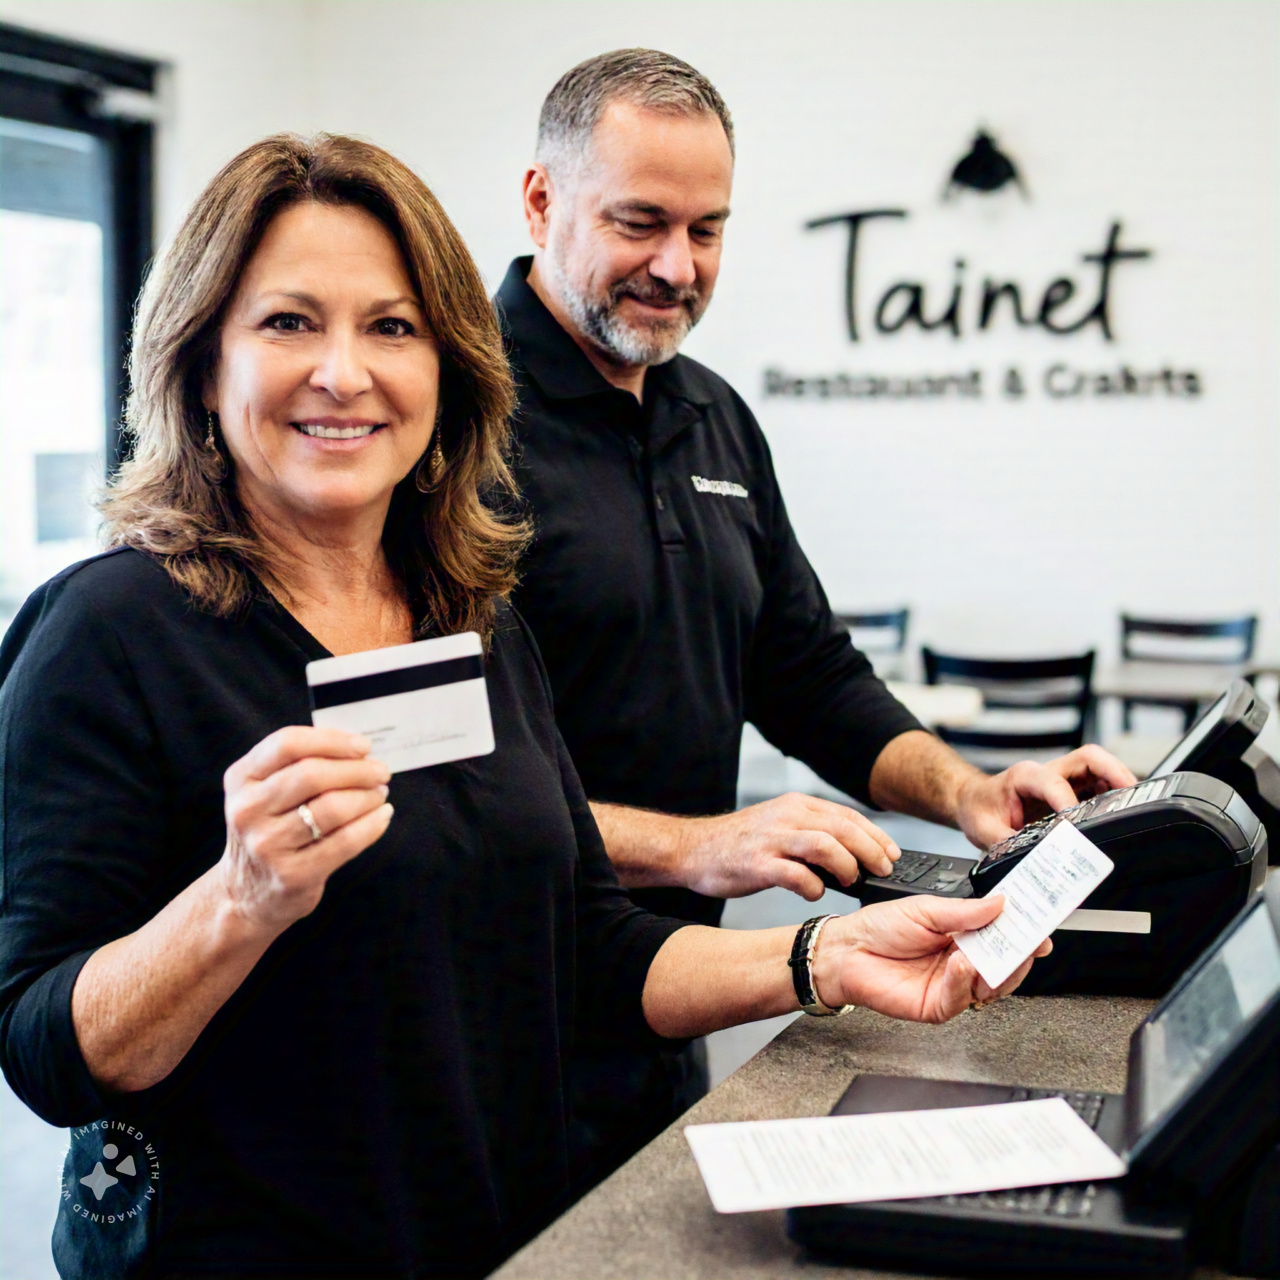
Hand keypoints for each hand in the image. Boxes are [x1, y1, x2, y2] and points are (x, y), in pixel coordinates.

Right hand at [219, 726, 393, 930]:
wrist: (247, 895)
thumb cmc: (270, 830)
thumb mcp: (266, 792)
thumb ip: (300, 765)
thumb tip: (358, 749)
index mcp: (241, 779)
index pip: (287, 744)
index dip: (332, 740)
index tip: (363, 746)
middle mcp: (247, 810)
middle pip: (312, 774)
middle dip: (357, 769)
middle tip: (380, 771)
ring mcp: (267, 844)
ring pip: (332, 808)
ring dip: (367, 796)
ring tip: (379, 794)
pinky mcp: (291, 874)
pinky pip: (345, 841)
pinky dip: (372, 825)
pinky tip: (382, 816)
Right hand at [678, 793, 900, 899]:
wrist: (693, 849)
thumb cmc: (739, 843)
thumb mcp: (780, 826)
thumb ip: (812, 834)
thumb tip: (853, 855)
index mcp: (795, 806)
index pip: (846, 816)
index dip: (875, 835)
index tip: (891, 854)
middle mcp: (786, 817)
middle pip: (842, 828)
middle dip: (870, 850)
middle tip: (882, 870)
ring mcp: (771, 839)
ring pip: (824, 845)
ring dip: (846, 865)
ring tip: (852, 881)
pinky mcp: (757, 864)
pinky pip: (795, 874)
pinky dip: (812, 886)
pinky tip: (814, 893)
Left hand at [812, 895, 1052, 1022]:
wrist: (846, 951)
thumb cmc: (878, 928)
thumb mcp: (925, 910)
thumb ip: (965, 911)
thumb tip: (1001, 903)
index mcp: (962, 935)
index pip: (1002, 936)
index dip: (1024, 932)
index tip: (1042, 925)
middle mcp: (962, 961)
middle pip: (1006, 964)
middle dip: (1021, 953)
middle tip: (1031, 941)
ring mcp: (952, 985)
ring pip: (992, 986)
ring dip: (996, 969)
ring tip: (985, 952)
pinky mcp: (938, 1006)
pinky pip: (962, 998)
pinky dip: (964, 981)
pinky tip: (960, 964)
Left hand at [953, 745, 1137, 849]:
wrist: (971, 801)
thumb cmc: (978, 810)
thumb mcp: (984, 831)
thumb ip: (1009, 844)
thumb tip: (1035, 862)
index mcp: (1023, 776)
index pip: (1053, 782)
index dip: (1068, 803)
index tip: (1075, 827)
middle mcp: (1046, 772)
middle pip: (1089, 758)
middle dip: (1114, 772)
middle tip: (1132, 796)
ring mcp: (1061, 778)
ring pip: (1099, 767)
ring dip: (1119, 782)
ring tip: (1134, 806)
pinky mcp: (1070, 788)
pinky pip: (1098, 784)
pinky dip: (1114, 794)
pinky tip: (1120, 812)